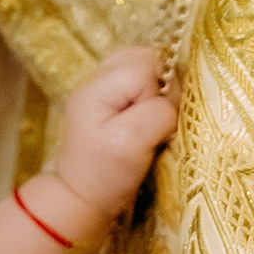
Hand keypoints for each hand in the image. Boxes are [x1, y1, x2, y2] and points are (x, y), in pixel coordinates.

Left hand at [47, 45, 179, 230]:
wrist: (82, 196)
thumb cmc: (106, 175)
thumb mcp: (132, 145)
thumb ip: (157, 113)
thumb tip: (171, 98)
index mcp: (97, 86)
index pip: (146, 66)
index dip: (160, 92)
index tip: (154, 124)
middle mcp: (97, 77)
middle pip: (147, 57)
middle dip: (161, 85)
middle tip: (154, 120)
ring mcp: (103, 84)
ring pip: (147, 65)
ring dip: (156, 89)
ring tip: (148, 119)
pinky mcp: (113, 96)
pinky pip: (143, 79)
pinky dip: (150, 94)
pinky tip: (143, 117)